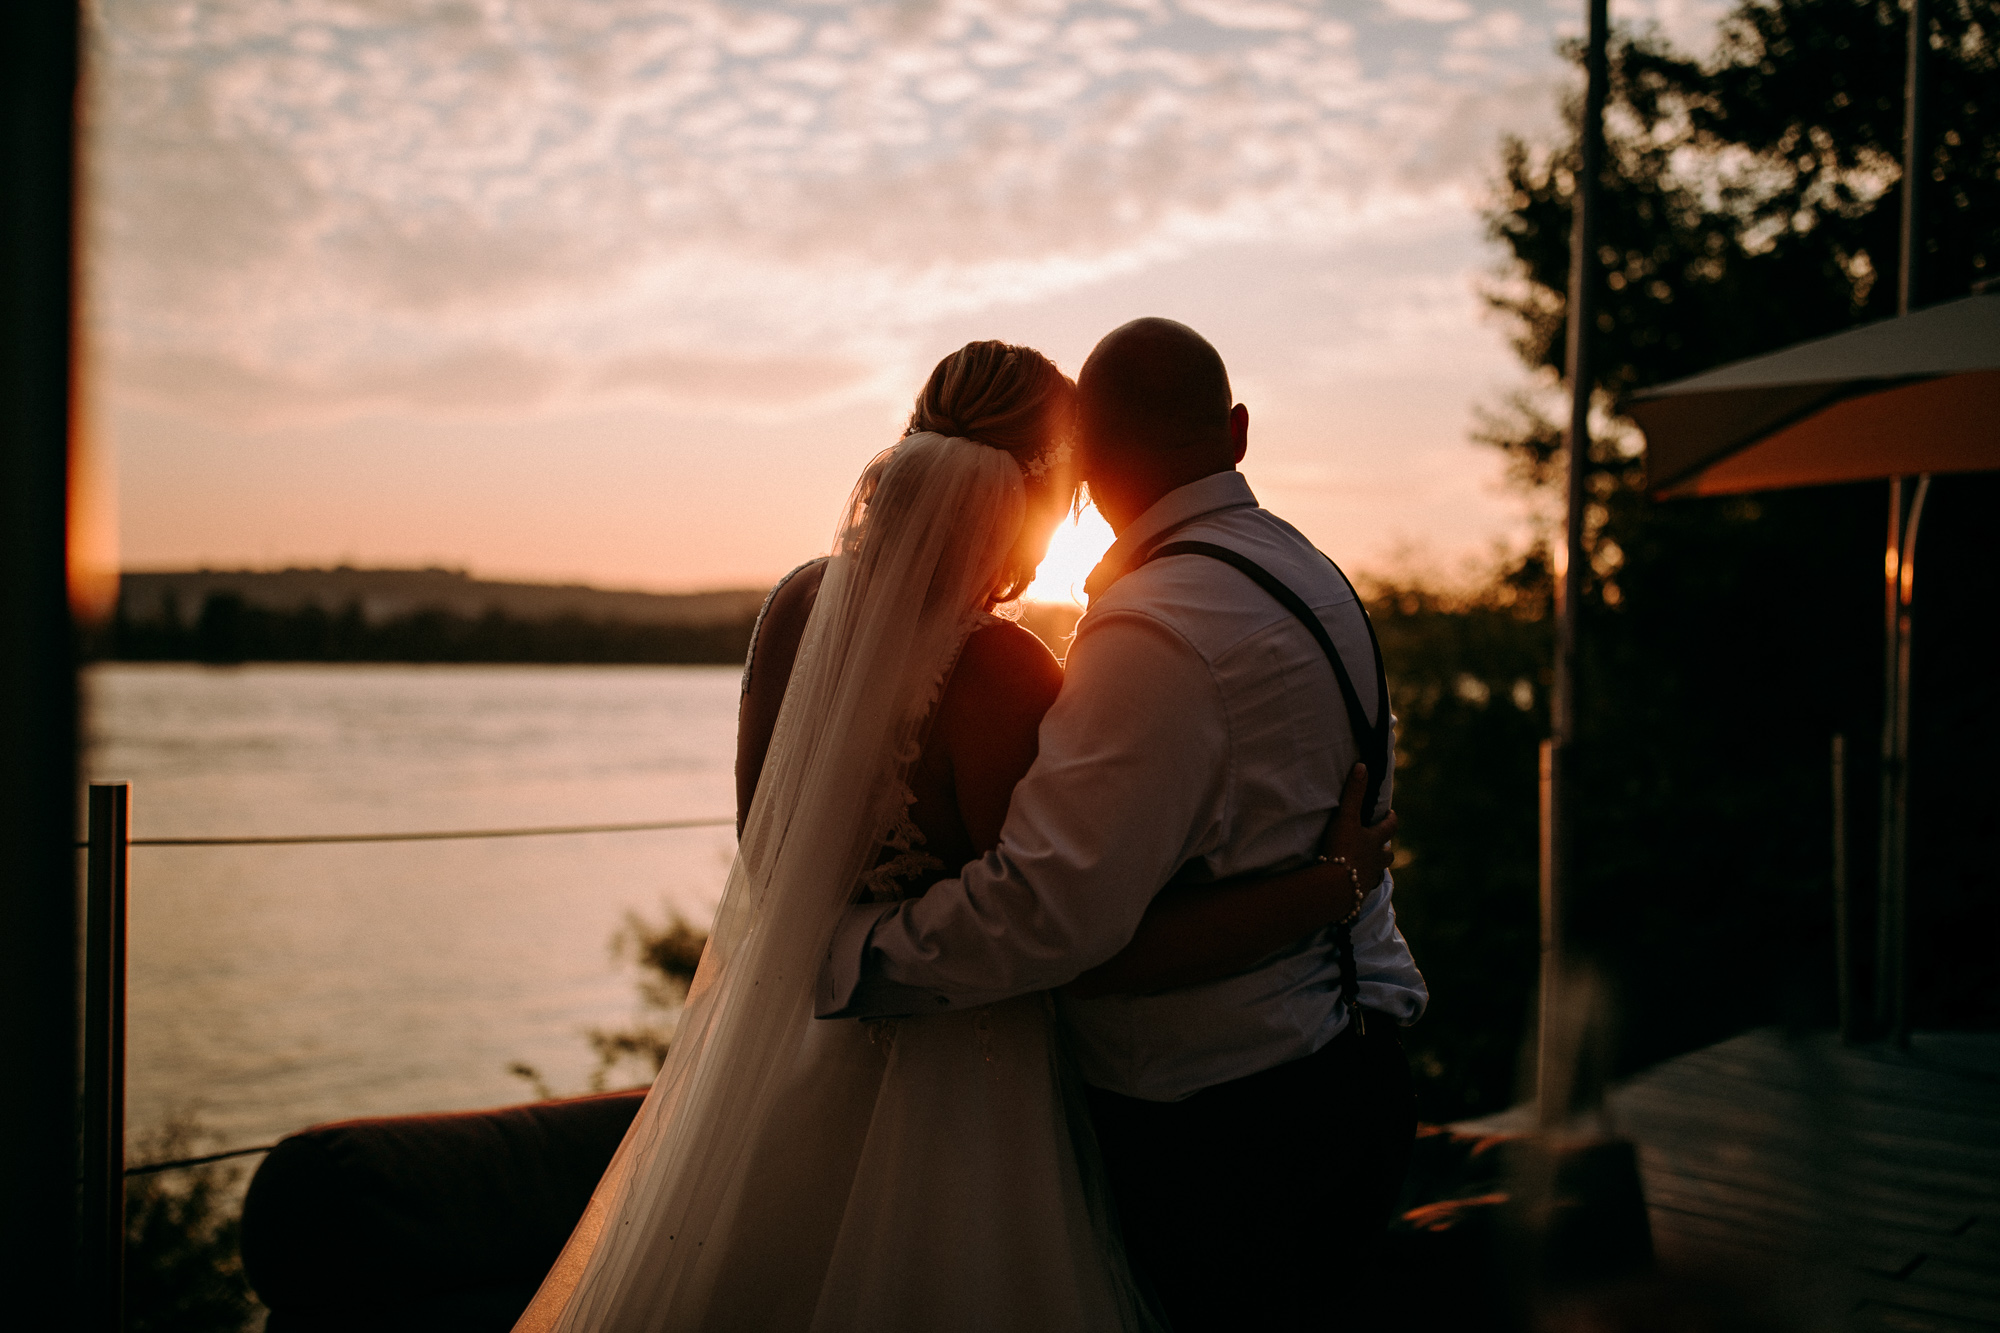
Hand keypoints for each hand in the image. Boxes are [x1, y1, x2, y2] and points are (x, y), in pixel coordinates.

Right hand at [1315, 764, 1397, 919]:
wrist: (1334, 887)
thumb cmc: (1341, 850)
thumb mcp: (1346, 818)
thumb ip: (1353, 793)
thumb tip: (1363, 766)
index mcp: (1376, 842)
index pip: (1390, 827)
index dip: (1391, 819)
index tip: (1391, 814)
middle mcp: (1376, 861)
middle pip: (1388, 854)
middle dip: (1385, 848)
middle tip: (1380, 843)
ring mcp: (1368, 880)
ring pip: (1377, 872)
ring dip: (1374, 867)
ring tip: (1367, 865)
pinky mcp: (1356, 895)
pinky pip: (1362, 889)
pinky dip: (1359, 884)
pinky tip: (1352, 885)